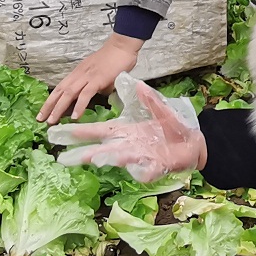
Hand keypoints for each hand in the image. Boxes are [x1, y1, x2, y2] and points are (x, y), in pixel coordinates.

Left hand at [38, 32, 144, 122]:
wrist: (122, 46)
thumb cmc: (113, 60)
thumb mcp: (99, 76)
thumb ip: (95, 87)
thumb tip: (95, 98)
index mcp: (78, 74)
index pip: (60, 88)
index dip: (50, 101)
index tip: (43, 113)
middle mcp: (78, 75)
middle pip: (60, 92)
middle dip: (48, 106)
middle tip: (40, 119)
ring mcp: (87, 77)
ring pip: (68, 94)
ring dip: (59, 108)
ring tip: (52, 121)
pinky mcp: (97, 80)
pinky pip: (86, 94)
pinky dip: (79, 106)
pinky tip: (75, 117)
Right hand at [51, 84, 207, 181]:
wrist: (194, 143)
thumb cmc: (173, 128)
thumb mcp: (161, 110)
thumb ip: (148, 99)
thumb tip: (135, 83)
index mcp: (126, 131)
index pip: (99, 131)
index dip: (80, 132)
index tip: (61, 131)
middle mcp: (128, 146)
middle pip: (102, 150)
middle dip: (84, 154)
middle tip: (63, 158)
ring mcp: (140, 159)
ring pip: (121, 160)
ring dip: (109, 159)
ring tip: (96, 158)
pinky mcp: (154, 168)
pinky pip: (146, 172)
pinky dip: (142, 171)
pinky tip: (138, 170)